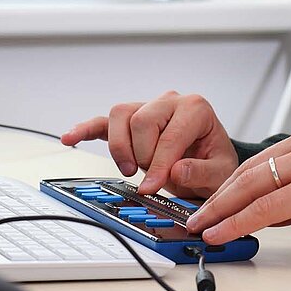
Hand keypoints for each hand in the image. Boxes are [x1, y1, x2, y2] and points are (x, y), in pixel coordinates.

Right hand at [60, 92, 238, 197]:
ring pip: (119, 116)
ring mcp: (146, 108)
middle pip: (141, 120)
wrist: (207, 160)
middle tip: (148, 180)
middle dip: (142, 156)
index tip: (151, 188)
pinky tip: (70, 138)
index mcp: (195, 109)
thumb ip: (201, 172)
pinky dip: (85, 130)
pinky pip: (102, 122)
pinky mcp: (129, 122)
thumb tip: (175, 170)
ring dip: (120, 147)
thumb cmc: (212, 162)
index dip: (159, 165)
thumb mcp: (220, 173)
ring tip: (129, 169)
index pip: (170, 135)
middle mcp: (170, 102)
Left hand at [184, 124, 290, 258]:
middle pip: (248, 171)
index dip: (228, 185)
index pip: (258, 162)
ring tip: (199, 227)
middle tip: (193, 216)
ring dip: (220, 209)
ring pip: (251, 186)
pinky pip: (266, 206)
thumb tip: (263, 211)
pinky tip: (223, 232)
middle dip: (216, 197)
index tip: (209, 203)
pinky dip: (239, 221)